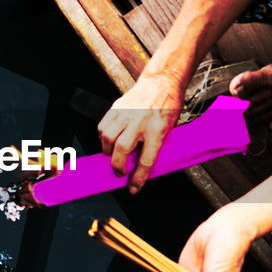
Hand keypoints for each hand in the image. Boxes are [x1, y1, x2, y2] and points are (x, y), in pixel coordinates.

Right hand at [97, 73, 183, 193]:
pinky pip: (103, 126)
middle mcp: (140, 121)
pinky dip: (103, 138)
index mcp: (157, 129)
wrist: (161, 83)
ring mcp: (126, 113)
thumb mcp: (169, 130)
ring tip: (115, 155)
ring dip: (108, 151)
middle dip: (118, 166)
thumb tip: (142, 168)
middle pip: (122, 149)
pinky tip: (110, 141)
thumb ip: (155, 147)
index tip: (133, 188)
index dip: (139, 178)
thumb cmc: (168, 108)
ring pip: (108, 138)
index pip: (146, 160)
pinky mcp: (116, 108)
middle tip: (120, 172)